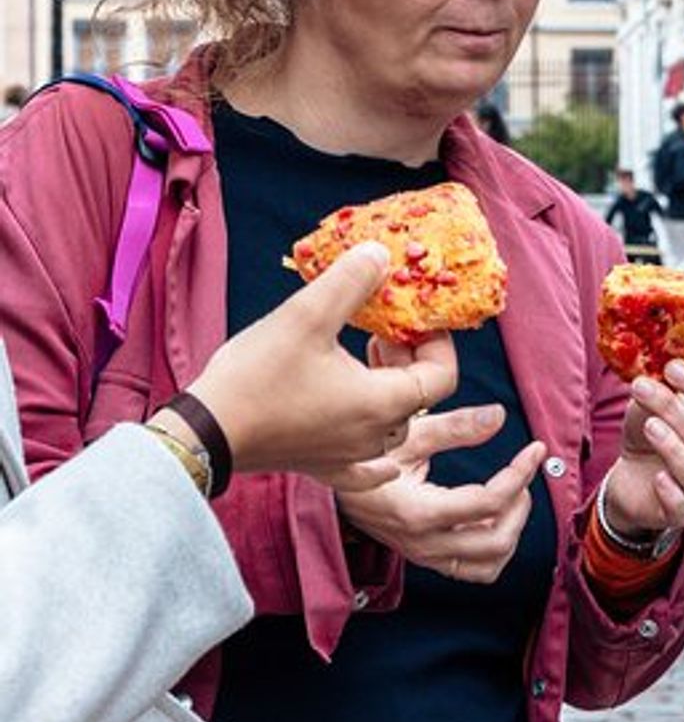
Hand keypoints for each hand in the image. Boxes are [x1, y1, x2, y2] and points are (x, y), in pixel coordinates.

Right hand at [172, 242, 456, 492]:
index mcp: (382, 404)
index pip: (442, 376)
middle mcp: (374, 438)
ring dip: (389, 390)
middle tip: (382, 330)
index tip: (414, 318)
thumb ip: (351, 281)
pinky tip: (365, 433)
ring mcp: (347, 458)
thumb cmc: (256, 375)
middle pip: (418, 398)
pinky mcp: (319, 468)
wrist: (203, 431)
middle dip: (410, 359)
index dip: (438, 342)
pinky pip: (366, 468)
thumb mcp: (306, 315)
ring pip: (393, 426)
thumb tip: (382, 254)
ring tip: (362, 357)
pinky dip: (376, 450)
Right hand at [334, 405, 547, 583]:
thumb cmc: (368, 458)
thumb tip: (498, 416)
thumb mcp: (407, 435)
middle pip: (496, 541)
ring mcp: (425, 555)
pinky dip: (494, 547)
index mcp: (417, 512)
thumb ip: (455, 427)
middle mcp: (423, 543)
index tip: (536, 449)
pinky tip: (492, 516)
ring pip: (489, 563)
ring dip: (511, 531)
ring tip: (510, 497)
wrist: (334, 488)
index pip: (488, 503)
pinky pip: (473, 568)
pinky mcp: (428, 558)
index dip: (520, 474)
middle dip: (520, 506)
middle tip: (521, 475)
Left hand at [601, 359, 683, 534]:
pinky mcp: (679, 513)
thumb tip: (650, 366)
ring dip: (672, 447)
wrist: (634, 478)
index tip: (672, 368)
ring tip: (648, 426)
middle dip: (674, 410)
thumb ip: (655, 389)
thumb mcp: (651, 407)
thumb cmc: (653, 433)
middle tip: (642, 387)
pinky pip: (682, 510)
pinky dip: (671, 494)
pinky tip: (657, 478)